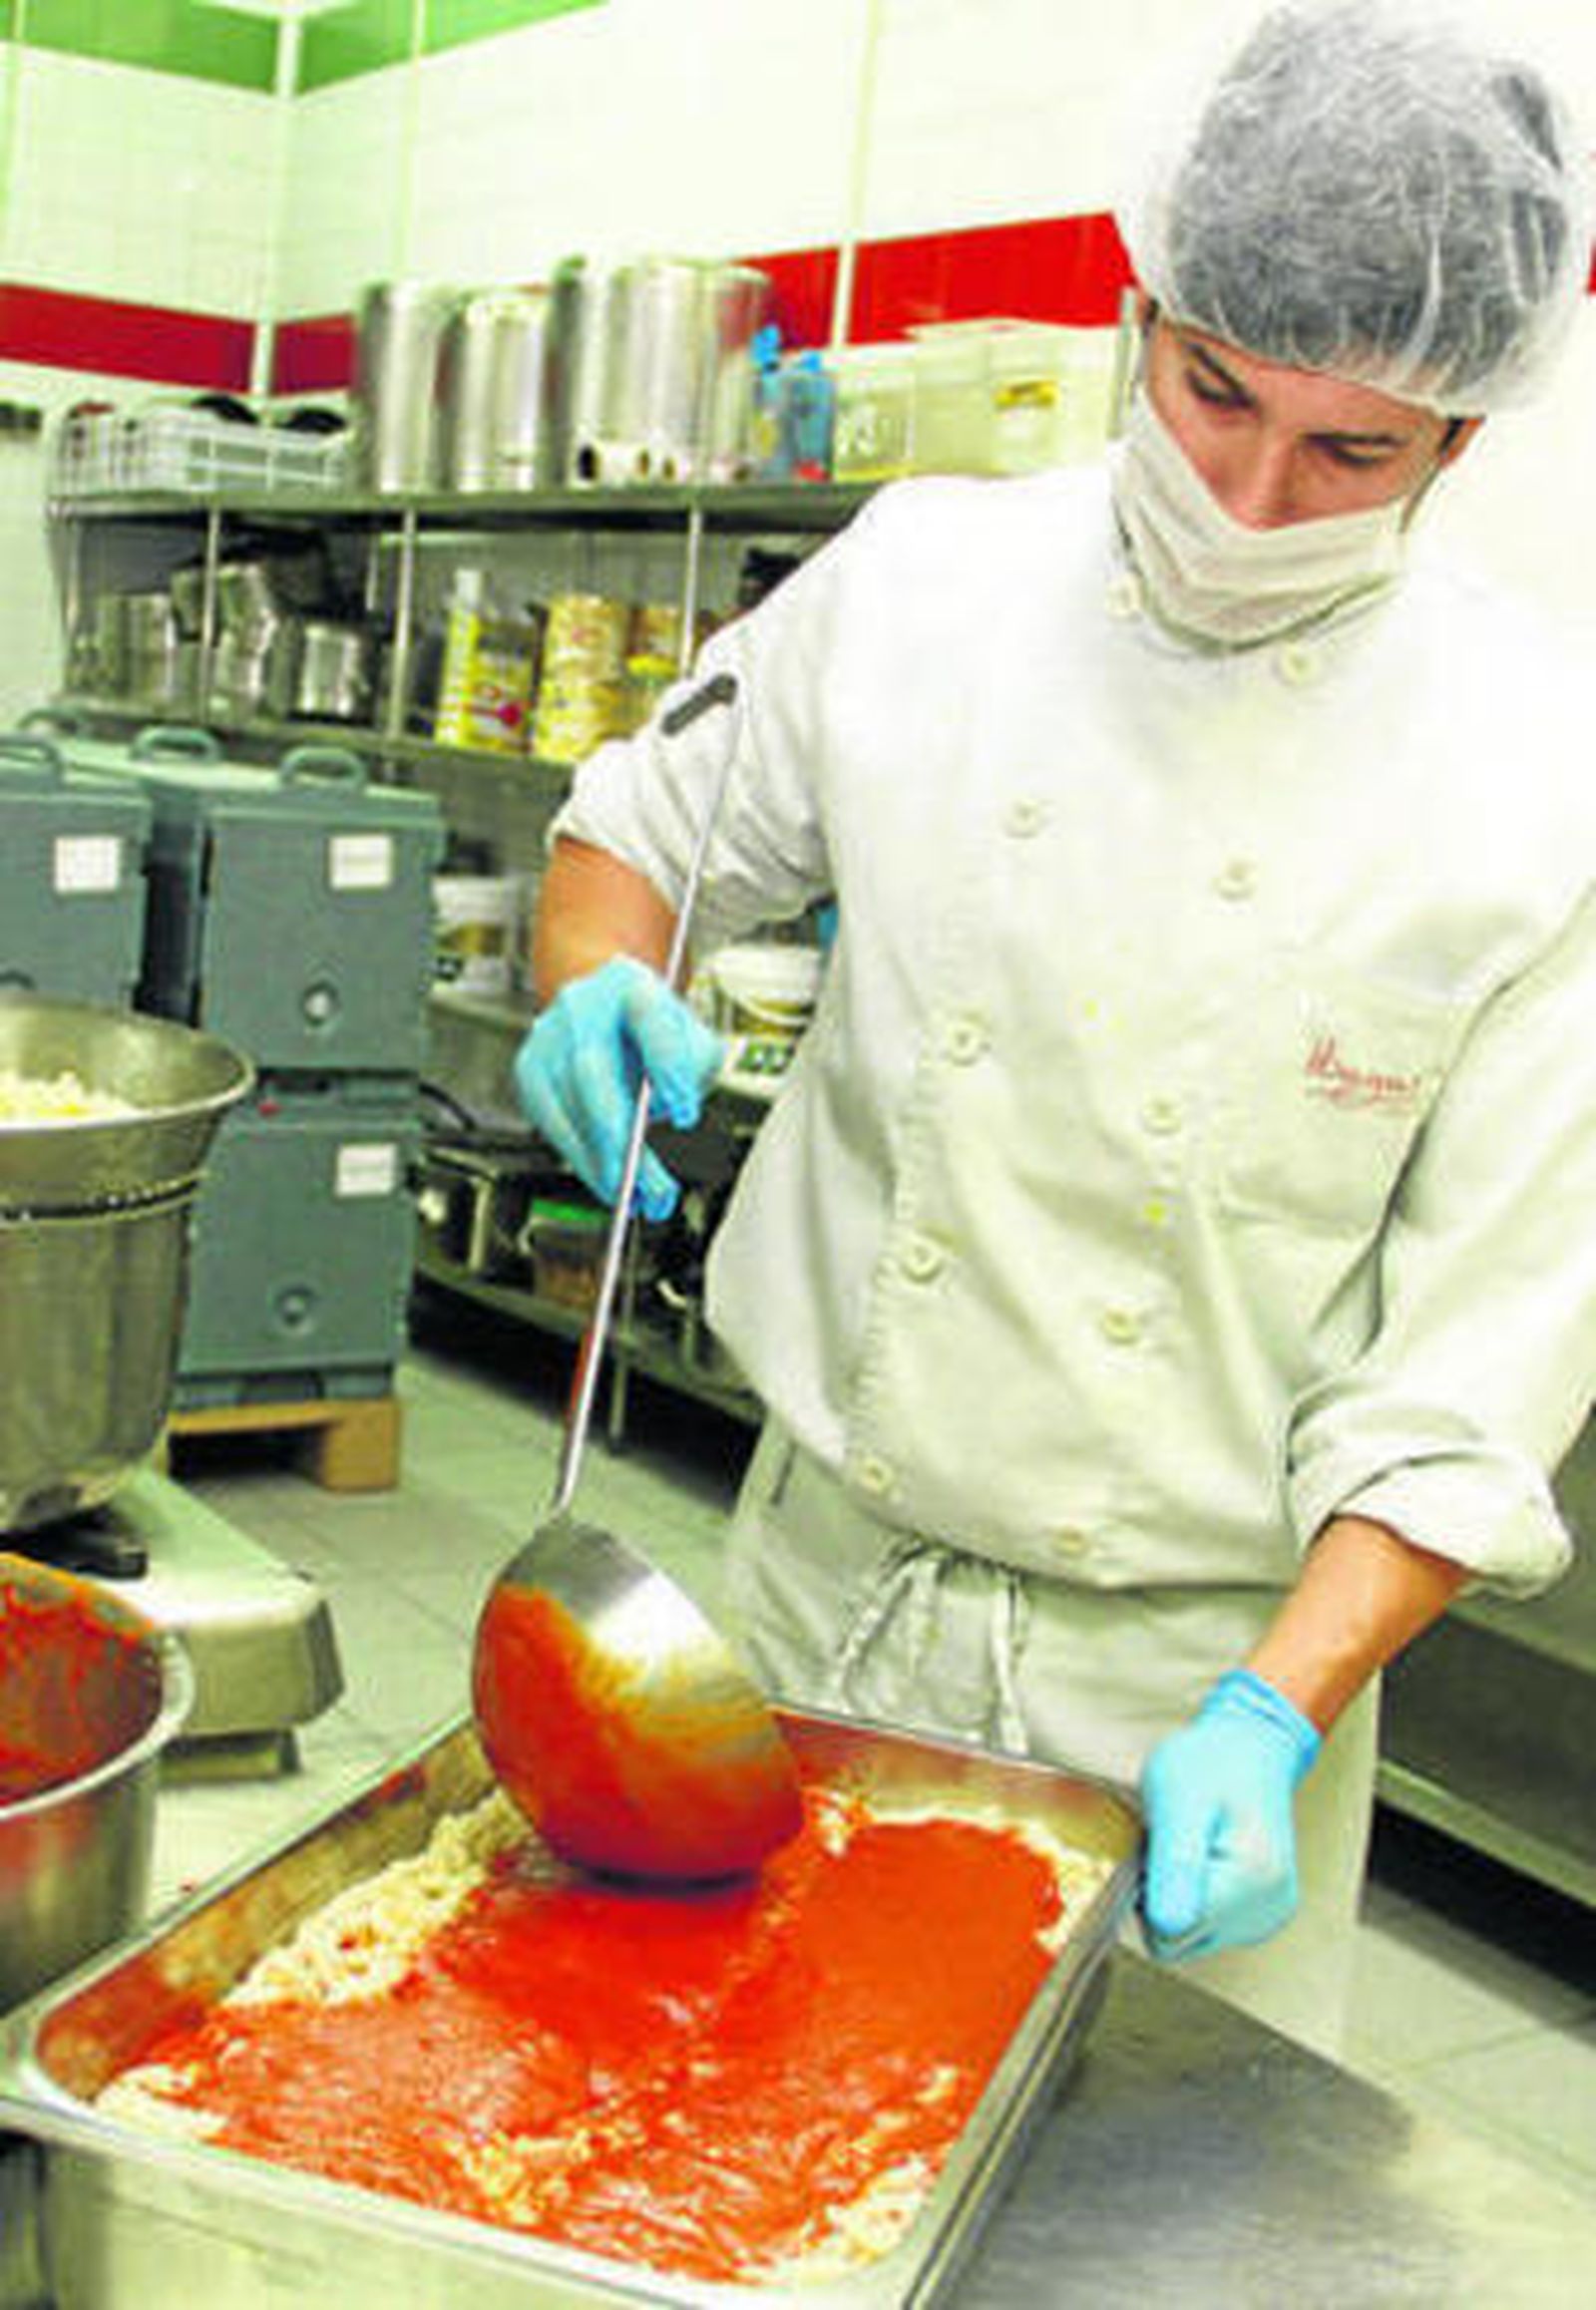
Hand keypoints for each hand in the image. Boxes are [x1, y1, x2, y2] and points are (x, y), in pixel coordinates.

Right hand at [512, 957, 723, 1220]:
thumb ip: (697, 1064)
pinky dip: (579, 1157)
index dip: (668, 1068)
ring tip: (631, 1195)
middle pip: (591, 1069)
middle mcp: (583, 1006)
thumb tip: (674, 1108)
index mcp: (632, 985)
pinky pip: (549, 1122)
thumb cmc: (650, 1028)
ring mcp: (548, 1037)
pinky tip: (604, 1179)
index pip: (650, 1020)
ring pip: (565, 1104)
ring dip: (598, 1160)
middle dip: (617, 1136)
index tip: (686, 1114)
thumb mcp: (692, 1034)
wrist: (603, 1006)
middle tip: (644, 1183)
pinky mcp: (529, 1069)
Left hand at [1140, 1668, 1320, 1962]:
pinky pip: (1205, 1926)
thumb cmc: (1212, 1763)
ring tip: (1189, 1846)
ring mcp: (1266, 1916)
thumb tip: (1166, 1926)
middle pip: (1178, 1940)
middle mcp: (1267, 1910)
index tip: (1157, 1848)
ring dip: (1176, 1895)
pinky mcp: (1259, 1914)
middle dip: (1161, 1894)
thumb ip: (1175, 1865)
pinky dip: (1194, 1897)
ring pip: (1190, 1936)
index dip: (1145, 1893)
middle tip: (1172, 1841)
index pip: (1168, 1934)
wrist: (1251, 1746)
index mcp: (1251, 1883)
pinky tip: (1203, 1859)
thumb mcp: (1179, 1799)